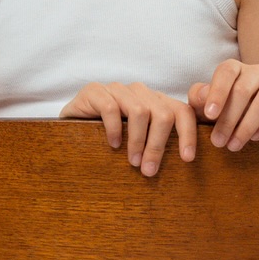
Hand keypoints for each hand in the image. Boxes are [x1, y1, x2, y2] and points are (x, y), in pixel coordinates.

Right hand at [60, 81, 197, 177]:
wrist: (71, 128)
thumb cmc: (110, 140)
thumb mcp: (138, 143)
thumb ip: (157, 146)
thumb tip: (182, 169)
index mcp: (156, 102)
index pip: (181, 112)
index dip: (188, 134)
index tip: (187, 158)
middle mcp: (140, 92)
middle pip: (163, 113)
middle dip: (158, 144)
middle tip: (149, 170)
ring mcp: (118, 89)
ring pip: (140, 111)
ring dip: (137, 141)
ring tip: (133, 162)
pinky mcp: (95, 91)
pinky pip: (111, 108)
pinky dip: (114, 129)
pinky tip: (113, 145)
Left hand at [187, 61, 258, 149]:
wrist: (253, 126)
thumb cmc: (224, 113)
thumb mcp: (205, 107)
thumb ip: (198, 98)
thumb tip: (203, 95)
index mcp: (235, 69)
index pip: (227, 71)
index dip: (218, 92)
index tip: (209, 115)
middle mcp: (257, 72)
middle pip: (244, 89)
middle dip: (229, 118)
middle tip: (218, 141)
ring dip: (247, 126)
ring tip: (234, 145)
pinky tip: (256, 138)